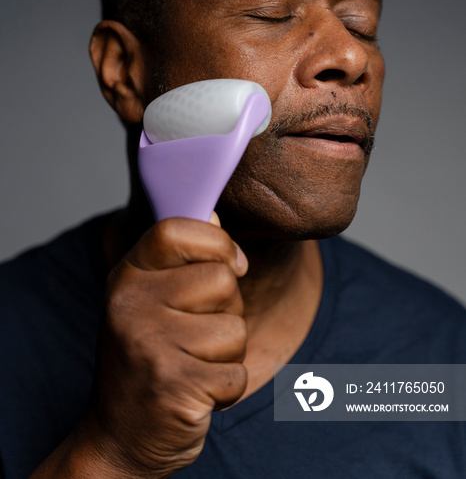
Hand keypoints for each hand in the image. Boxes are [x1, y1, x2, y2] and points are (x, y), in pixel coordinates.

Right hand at [85, 214, 247, 477]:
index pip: (176, 228)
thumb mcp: (149, 301)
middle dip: (228, 311)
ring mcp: (150, 345)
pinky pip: (237, 373)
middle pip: (223, 280)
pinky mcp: (174, 386)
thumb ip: (180, 260)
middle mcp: (131, 304)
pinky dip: (227, 389)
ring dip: (228, 354)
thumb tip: (215, 212)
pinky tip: (196, 392)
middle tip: (196, 336)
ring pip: (235, 328)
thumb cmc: (147, 359)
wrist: (119, 438)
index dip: (216, 241)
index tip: (232, 263)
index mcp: (127, 276)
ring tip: (193, 365)